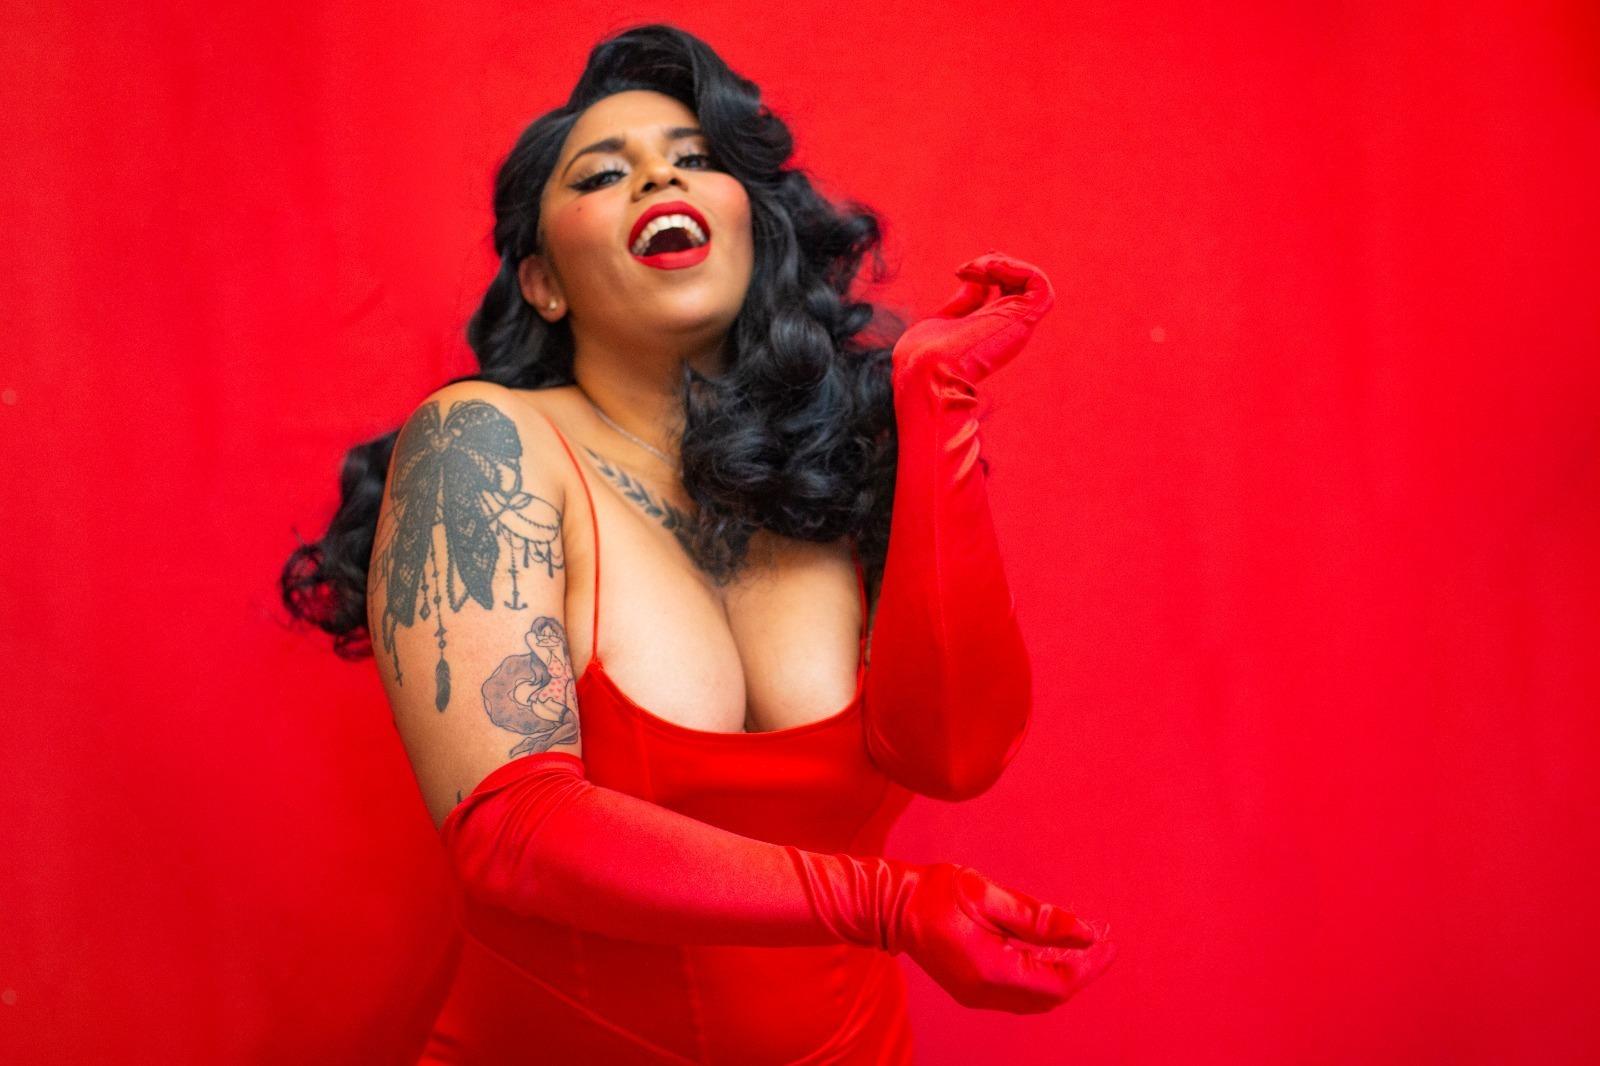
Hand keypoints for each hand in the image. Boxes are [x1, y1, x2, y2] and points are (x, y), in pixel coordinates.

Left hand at [890, 253, 1055, 387]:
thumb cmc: (923, 355)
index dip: (994, 273)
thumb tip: (973, 278)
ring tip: (978, 268)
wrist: (927, 370)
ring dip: (1007, 264)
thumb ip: (963, 301)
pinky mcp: (1024, 319)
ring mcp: (1018, 324)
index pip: (1006, 295)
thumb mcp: (944, 319)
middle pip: (1022, 285)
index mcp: (989, 331)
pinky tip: (989, 271)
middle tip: (967, 269)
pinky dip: (1018, 268)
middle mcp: (1008, 328)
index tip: (964, 270)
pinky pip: (1039, 284)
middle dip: (999, 263)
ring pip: (1035, 282)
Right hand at [892, 862, 1117, 1013]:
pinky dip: (1042, 977)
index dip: (1089, 967)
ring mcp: (976, 996)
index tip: (1110, 944)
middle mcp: (985, 993)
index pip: (1057, 983)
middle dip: (1081, 972)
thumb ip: (1037, 918)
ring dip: (1063, 977)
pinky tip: (1051, 953)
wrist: (891, 906)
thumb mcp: (988, 896)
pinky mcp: (972, 990)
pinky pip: (1019, 994)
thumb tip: (1083, 933)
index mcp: (990, 970)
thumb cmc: (936, 892)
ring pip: (1036, 1000)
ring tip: (1083, 947)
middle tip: (1103, 943)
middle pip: (1050, 997)